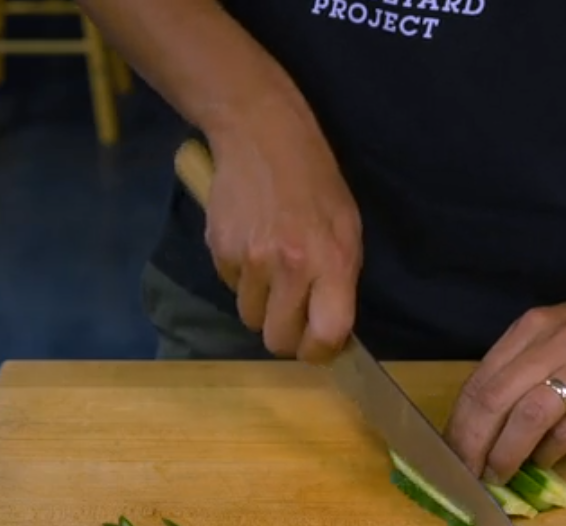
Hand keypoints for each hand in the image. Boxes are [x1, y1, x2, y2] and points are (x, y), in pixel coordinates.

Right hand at [205, 95, 361, 363]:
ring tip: (271, 269)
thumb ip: (340, 279)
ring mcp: (250, 259)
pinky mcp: (219, 249)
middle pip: (278, 339)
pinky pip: (231, 287)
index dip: (320, 352)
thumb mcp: (346, 227)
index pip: (326, 334)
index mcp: (332, 260)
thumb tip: (329, 328)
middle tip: (292, 318)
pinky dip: (242, 277)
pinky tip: (252, 243)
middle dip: (285, 337)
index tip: (318, 348)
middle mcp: (290, 266)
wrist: (261, 134)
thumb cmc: (316, 182)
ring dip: (261, 305)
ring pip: (250, 317)